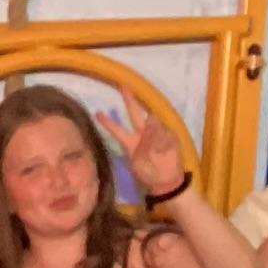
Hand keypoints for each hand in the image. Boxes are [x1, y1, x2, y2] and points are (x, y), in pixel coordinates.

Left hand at [97, 89, 187, 205]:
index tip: (97, 113)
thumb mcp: (138, 165)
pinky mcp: (170, 135)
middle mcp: (142, 134)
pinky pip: (165, 135)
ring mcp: (156, 133)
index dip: (108, 122)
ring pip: (152, 123)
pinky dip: (164, 144)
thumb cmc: (148, 174)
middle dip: (129, 100)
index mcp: (130, 142)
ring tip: (155, 150)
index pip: (117, 130)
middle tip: (123, 86)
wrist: (166, 182)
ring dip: (152, 133)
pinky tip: (164, 152)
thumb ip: (142, 147)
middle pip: (134, 114)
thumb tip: (150, 126)